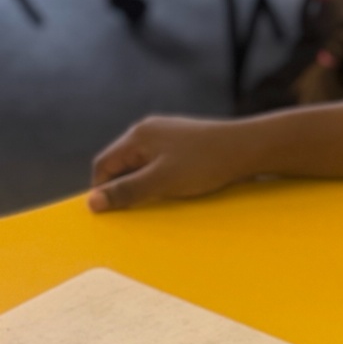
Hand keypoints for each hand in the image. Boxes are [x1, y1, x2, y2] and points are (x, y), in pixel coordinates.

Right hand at [88, 116, 249, 211]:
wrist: (248, 148)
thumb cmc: (204, 163)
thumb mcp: (161, 182)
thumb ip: (126, 192)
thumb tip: (92, 202)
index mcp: (138, 136)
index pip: (104, 164)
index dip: (101, 189)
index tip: (108, 213)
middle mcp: (149, 130)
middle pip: (122, 163)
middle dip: (123, 187)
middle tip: (132, 212)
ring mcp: (168, 135)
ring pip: (143, 165)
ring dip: (143, 185)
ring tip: (156, 202)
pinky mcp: (185, 143)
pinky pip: (162, 163)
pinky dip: (161, 179)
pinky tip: (174, 190)